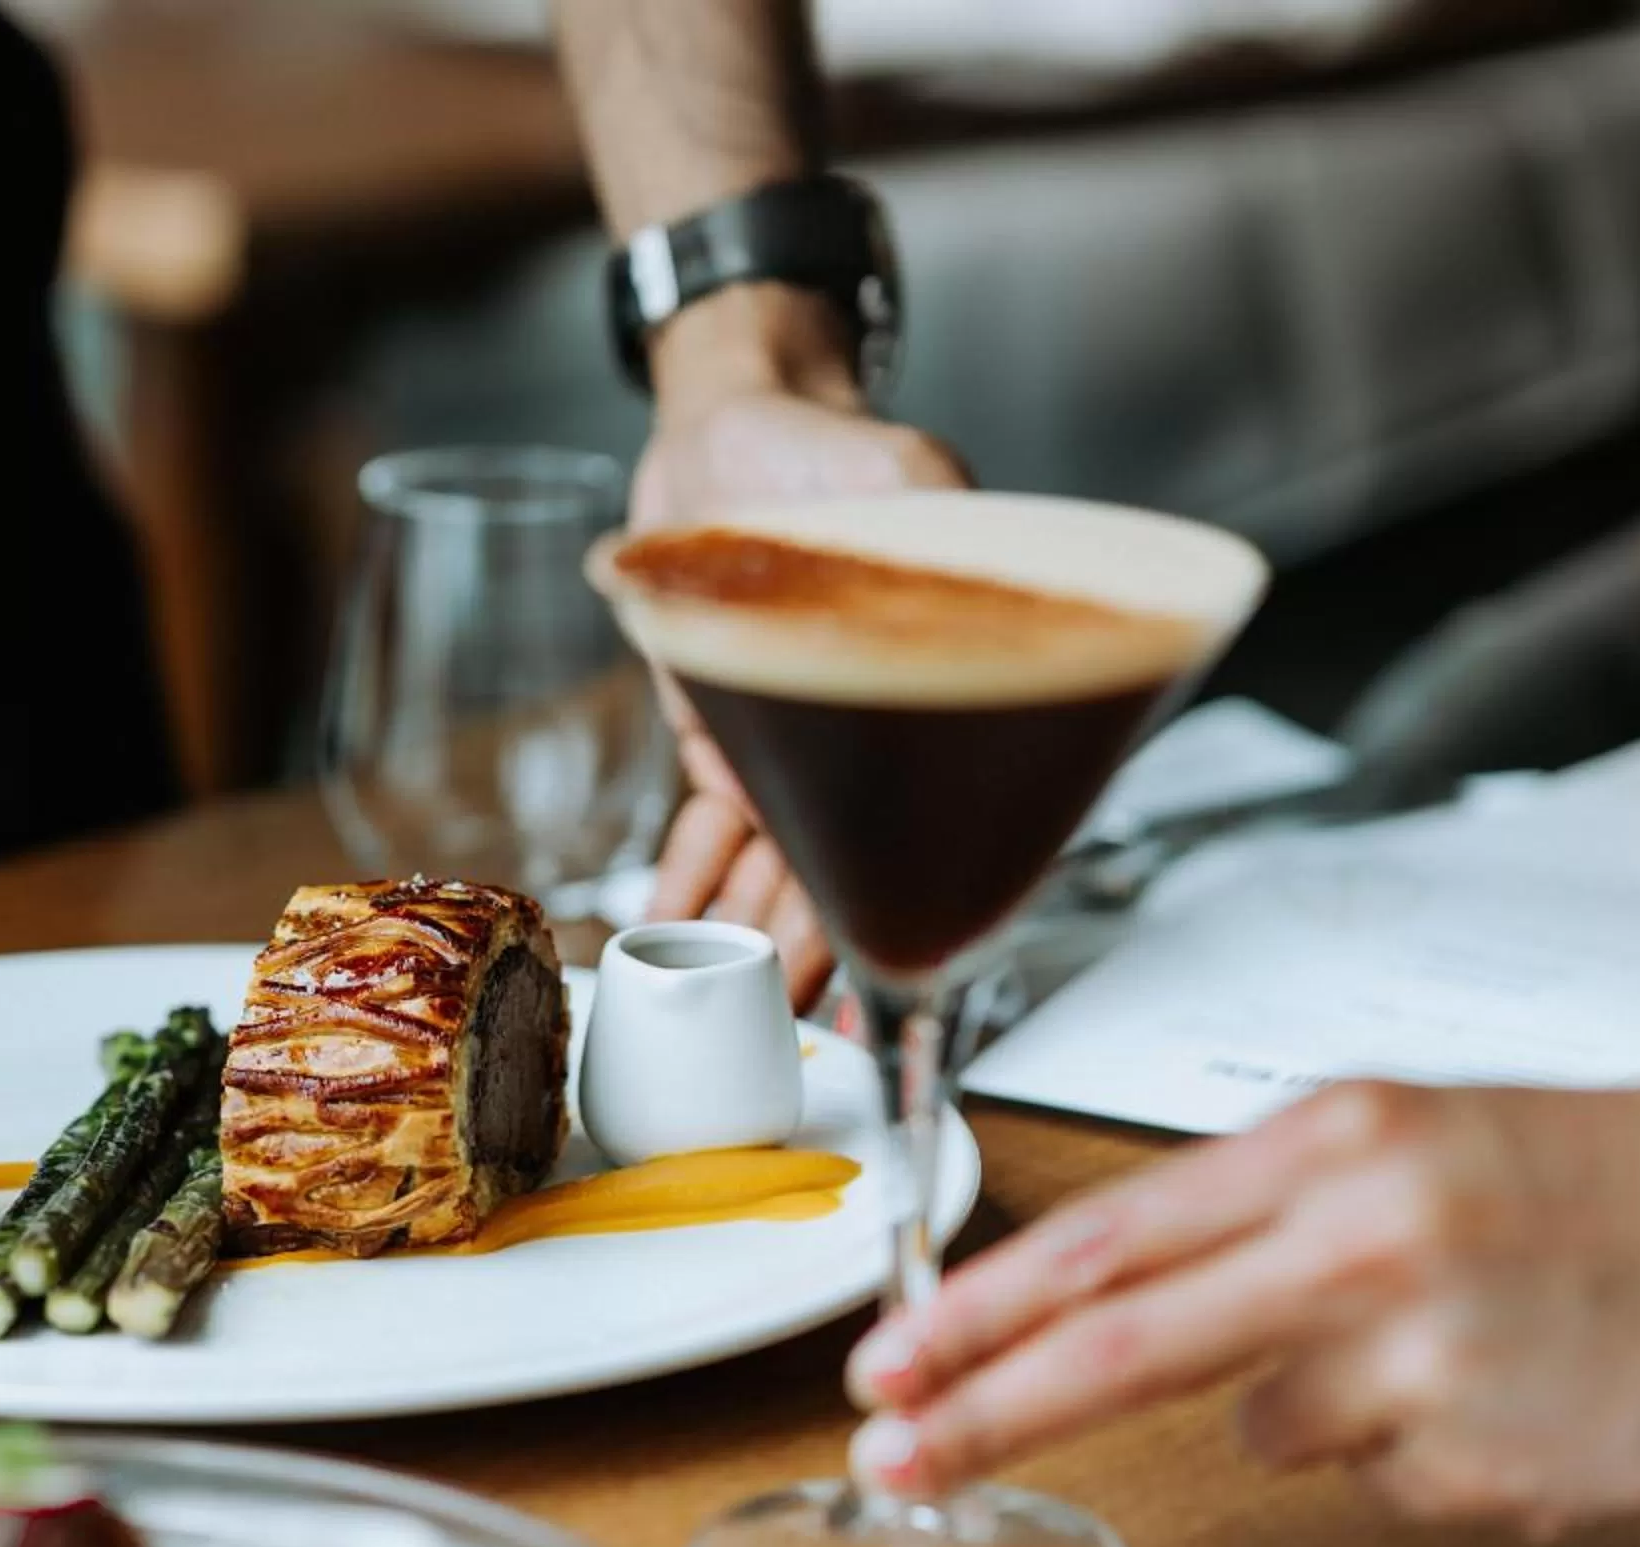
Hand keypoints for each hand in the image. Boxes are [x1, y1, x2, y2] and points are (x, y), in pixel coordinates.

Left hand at [630, 288, 967, 1012]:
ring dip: (753, 937)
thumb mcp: (903, 479)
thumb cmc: (828, 448)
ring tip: (721, 1000)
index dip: (932, 904)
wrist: (728, 431)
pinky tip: (661, 932)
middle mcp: (877, 742)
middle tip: (798, 1020)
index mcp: (942, 697)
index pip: (955, 823)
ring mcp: (801, 751)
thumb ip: (934, 536)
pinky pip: (712, 832)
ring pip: (783, 870)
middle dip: (826, 952)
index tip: (904, 968)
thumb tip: (978, 584)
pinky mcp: (729, 742)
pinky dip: (686, 883)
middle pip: (858, 872)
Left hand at [844, 1073, 1639, 1532]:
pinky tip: (1495, 1389)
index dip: (976, 1315)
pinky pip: (1377, 1481)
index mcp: (1327, 1144)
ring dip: (1316, 1404)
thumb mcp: (1383, 1135)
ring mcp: (1429, 1363)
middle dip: (989, 1411)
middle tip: (892, 1458)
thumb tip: (1074, 1300)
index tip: (887, 1363)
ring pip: (1268, 1431)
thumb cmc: (1564, 1175)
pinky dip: (1409, 1450)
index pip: (1105, 1244)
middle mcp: (1366, 1242)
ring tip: (1437, 1338)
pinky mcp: (1487, 1465)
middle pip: (1122, 1352)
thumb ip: (1233, 1211)